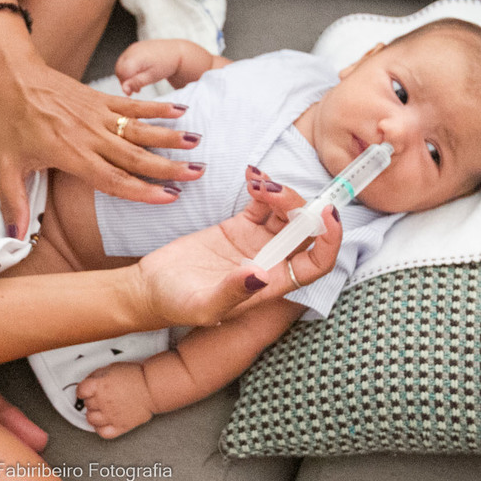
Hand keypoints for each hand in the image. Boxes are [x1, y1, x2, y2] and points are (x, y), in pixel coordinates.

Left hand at [0, 49, 205, 234]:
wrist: (10, 74)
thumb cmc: (8, 119)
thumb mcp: (5, 165)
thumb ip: (15, 202)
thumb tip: (16, 236)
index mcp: (70, 154)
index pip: (113, 179)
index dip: (142, 191)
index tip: (169, 198)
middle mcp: (89, 135)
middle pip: (135, 156)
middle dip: (168, 167)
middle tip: (197, 174)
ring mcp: (97, 114)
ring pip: (140, 130)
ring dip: (170, 137)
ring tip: (197, 144)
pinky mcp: (99, 98)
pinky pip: (133, 104)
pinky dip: (157, 108)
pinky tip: (181, 110)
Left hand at [77, 361, 154, 438]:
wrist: (152, 388)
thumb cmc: (135, 376)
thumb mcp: (111, 368)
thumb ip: (97, 376)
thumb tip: (88, 381)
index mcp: (99, 385)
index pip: (80, 391)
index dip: (81, 391)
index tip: (83, 391)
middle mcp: (102, 401)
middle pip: (87, 404)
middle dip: (90, 400)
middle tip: (98, 397)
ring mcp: (110, 415)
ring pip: (91, 419)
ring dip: (93, 414)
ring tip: (99, 410)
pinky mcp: (120, 426)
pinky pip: (103, 432)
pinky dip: (100, 429)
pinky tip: (103, 423)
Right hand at [114, 39, 189, 94]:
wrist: (176, 53)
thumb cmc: (166, 65)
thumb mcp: (152, 77)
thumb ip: (136, 82)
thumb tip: (124, 89)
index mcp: (136, 57)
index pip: (122, 73)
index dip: (125, 84)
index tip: (133, 92)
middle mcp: (132, 50)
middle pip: (119, 69)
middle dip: (125, 80)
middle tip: (136, 89)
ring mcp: (133, 48)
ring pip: (121, 64)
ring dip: (126, 75)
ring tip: (138, 82)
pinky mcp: (134, 47)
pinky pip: (125, 59)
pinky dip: (129, 68)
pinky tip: (139, 74)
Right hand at [130, 168, 342, 327]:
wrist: (150, 288)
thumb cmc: (177, 304)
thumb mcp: (203, 306)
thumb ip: (233, 292)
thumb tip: (261, 275)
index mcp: (272, 284)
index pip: (317, 263)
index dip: (329, 241)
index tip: (327, 215)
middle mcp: (271, 262)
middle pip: (303, 231)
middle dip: (299, 207)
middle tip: (273, 191)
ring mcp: (256, 242)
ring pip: (286, 213)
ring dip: (281, 193)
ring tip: (258, 183)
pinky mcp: (238, 226)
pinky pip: (261, 202)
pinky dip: (262, 186)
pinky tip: (252, 174)